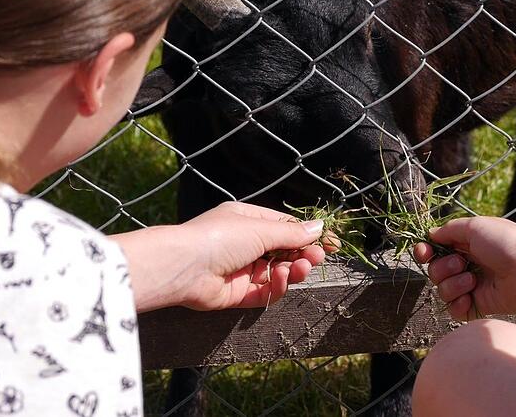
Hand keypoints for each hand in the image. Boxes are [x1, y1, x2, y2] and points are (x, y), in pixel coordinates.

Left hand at [176, 202, 329, 309]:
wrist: (183, 266)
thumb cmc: (218, 237)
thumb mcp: (260, 229)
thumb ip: (291, 233)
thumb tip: (319, 227)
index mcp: (248, 221)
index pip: (285, 227)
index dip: (308, 235)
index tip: (332, 243)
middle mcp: (245, 244)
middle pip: (284, 251)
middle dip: (303, 254)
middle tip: (318, 258)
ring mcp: (242, 270)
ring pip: (278, 272)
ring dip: (294, 270)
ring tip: (302, 268)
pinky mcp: (238, 294)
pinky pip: (266, 292)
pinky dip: (278, 286)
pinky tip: (283, 278)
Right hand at [413, 216, 515, 320]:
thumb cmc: (508, 242)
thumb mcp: (476, 226)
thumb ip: (449, 230)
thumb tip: (430, 235)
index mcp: (466, 243)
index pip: (435, 249)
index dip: (425, 252)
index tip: (423, 253)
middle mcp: (467, 264)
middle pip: (434, 270)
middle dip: (443, 267)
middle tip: (462, 263)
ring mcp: (472, 286)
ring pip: (442, 290)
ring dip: (453, 284)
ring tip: (473, 280)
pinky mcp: (478, 305)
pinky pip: (454, 309)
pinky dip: (458, 304)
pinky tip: (470, 298)